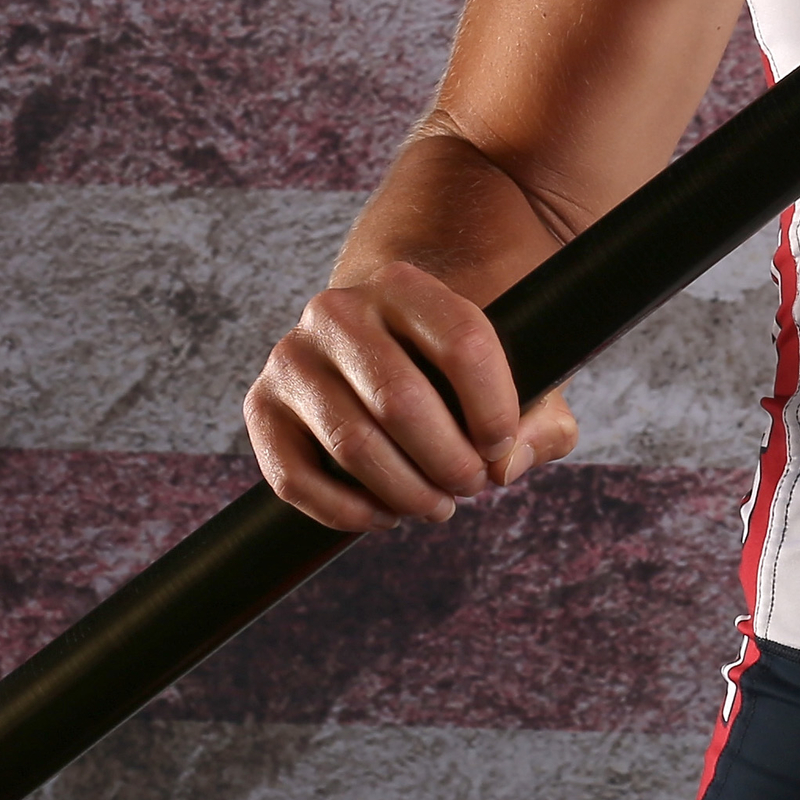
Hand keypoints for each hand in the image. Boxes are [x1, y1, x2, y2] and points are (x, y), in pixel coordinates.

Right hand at [246, 260, 577, 534]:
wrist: (374, 343)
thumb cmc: (453, 368)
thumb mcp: (510, 374)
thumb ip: (538, 419)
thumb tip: (508, 465)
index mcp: (405, 284)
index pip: (461, 341)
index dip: (492, 407)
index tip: (501, 446)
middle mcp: (338, 310)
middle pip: (400, 400)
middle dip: (447, 460)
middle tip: (472, 486)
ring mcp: (292, 357)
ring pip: (352, 443)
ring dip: (405, 491)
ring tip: (438, 506)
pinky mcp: (261, 406)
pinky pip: (295, 478)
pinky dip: (347, 512)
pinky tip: (386, 515)